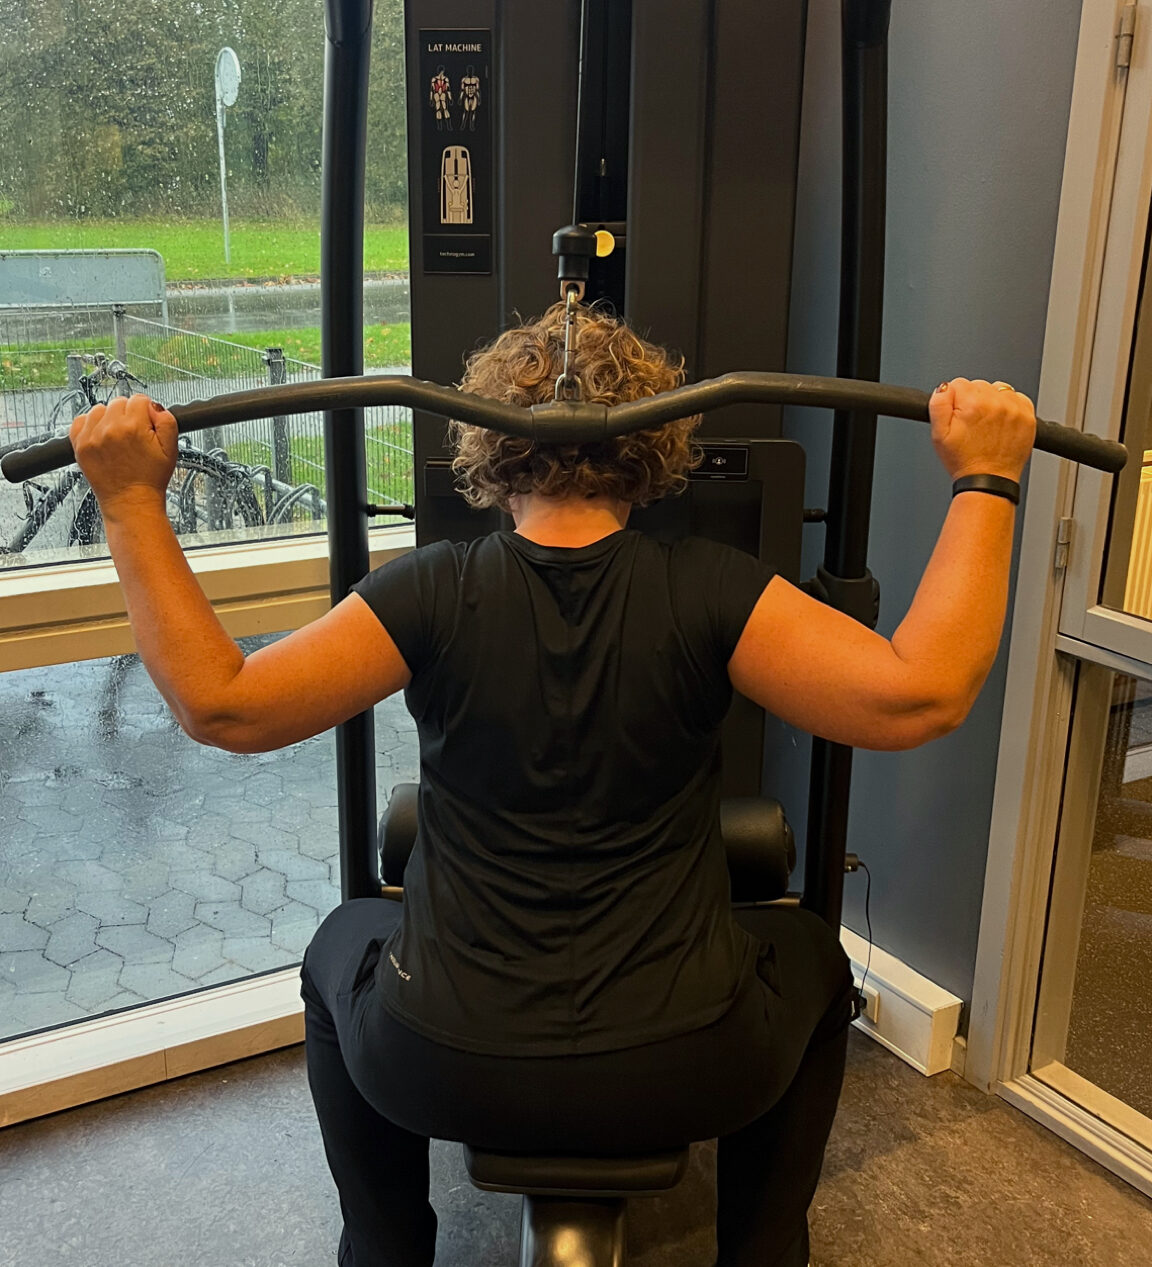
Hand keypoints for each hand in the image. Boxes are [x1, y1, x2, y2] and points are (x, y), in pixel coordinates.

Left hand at [70, 394, 177, 511]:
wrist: (131, 502)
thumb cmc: (150, 479)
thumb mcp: (171, 449)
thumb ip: (166, 420)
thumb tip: (153, 406)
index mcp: (133, 426)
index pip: (139, 400)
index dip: (146, 412)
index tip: (147, 425)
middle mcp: (110, 428)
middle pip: (119, 402)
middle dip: (128, 415)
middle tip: (134, 436)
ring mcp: (92, 436)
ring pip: (100, 409)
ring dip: (109, 418)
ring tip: (118, 438)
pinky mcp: (79, 444)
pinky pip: (81, 420)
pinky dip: (91, 425)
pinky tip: (102, 438)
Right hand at [928, 378, 1036, 481]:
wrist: (989, 481)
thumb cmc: (964, 461)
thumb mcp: (938, 435)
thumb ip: (938, 404)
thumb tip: (944, 387)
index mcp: (973, 405)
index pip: (959, 383)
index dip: (954, 400)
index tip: (958, 416)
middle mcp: (996, 403)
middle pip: (979, 384)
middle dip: (972, 400)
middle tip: (971, 424)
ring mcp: (1014, 409)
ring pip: (998, 389)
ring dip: (991, 401)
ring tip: (986, 423)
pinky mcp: (1027, 416)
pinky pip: (1017, 397)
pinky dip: (1008, 406)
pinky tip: (1000, 422)